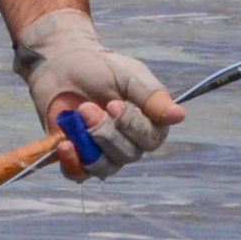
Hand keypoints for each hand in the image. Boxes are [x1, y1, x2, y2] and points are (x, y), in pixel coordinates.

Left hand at [11, 8, 184, 180]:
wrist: (62, 65)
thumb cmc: (100, 68)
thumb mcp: (129, 75)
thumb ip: (151, 96)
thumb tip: (178, 116)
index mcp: (148, 123)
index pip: (150, 139)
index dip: (132, 126)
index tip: (113, 104)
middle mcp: (128, 142)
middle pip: (128, 154)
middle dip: (105, 132)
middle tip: (86, 107)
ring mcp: (102, 152)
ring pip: (105, 167)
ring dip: (89, 146)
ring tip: (76, 119)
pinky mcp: (76, 156)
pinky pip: (78, 174)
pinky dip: (72, 163)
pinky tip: (65, 144)